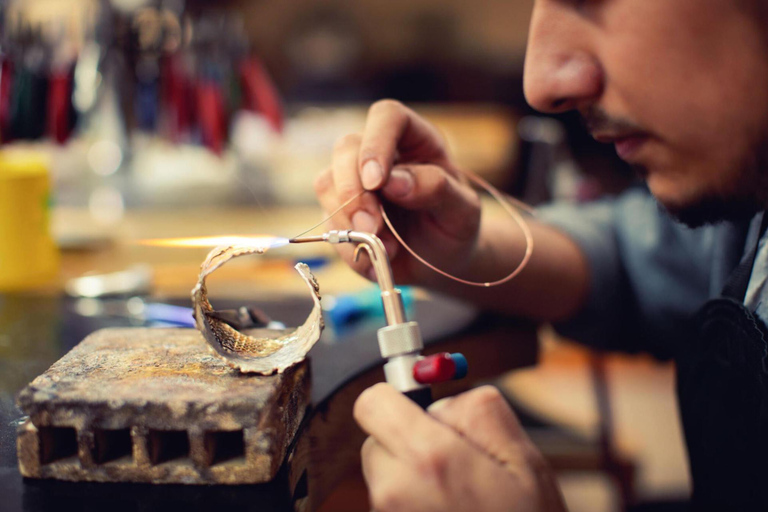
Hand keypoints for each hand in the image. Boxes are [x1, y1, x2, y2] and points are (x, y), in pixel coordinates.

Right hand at [314, 100, 481, 283]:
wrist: (440, 260)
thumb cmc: (455, 226)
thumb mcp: (462, 210)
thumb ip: (435, 189)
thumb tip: (393, 181)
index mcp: (414, 140)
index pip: (387, 117)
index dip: (376, 143)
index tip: (376, 182)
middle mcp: (380, 154)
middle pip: (346, 147)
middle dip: (353, 190)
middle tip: (371, 227)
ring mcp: (355, 182)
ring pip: (327, 183)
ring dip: (347, 219)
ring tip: (384, 246)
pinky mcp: (340, 212)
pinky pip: (327, 221)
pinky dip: (347, 244)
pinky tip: (375, 256)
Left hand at [354, 384, 566, 511]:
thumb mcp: (524, 461)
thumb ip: (480, 412)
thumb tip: (445, 391)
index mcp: (428, 459)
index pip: (372, 403)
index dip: (396, 399)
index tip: (419, 409)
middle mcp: (394, 491)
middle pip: (376, 438)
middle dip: (408, 439)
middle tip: (451, 459)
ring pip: (384, 474)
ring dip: (410, 475)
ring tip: (456, 498)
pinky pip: (391, 505)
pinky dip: (413, 504)